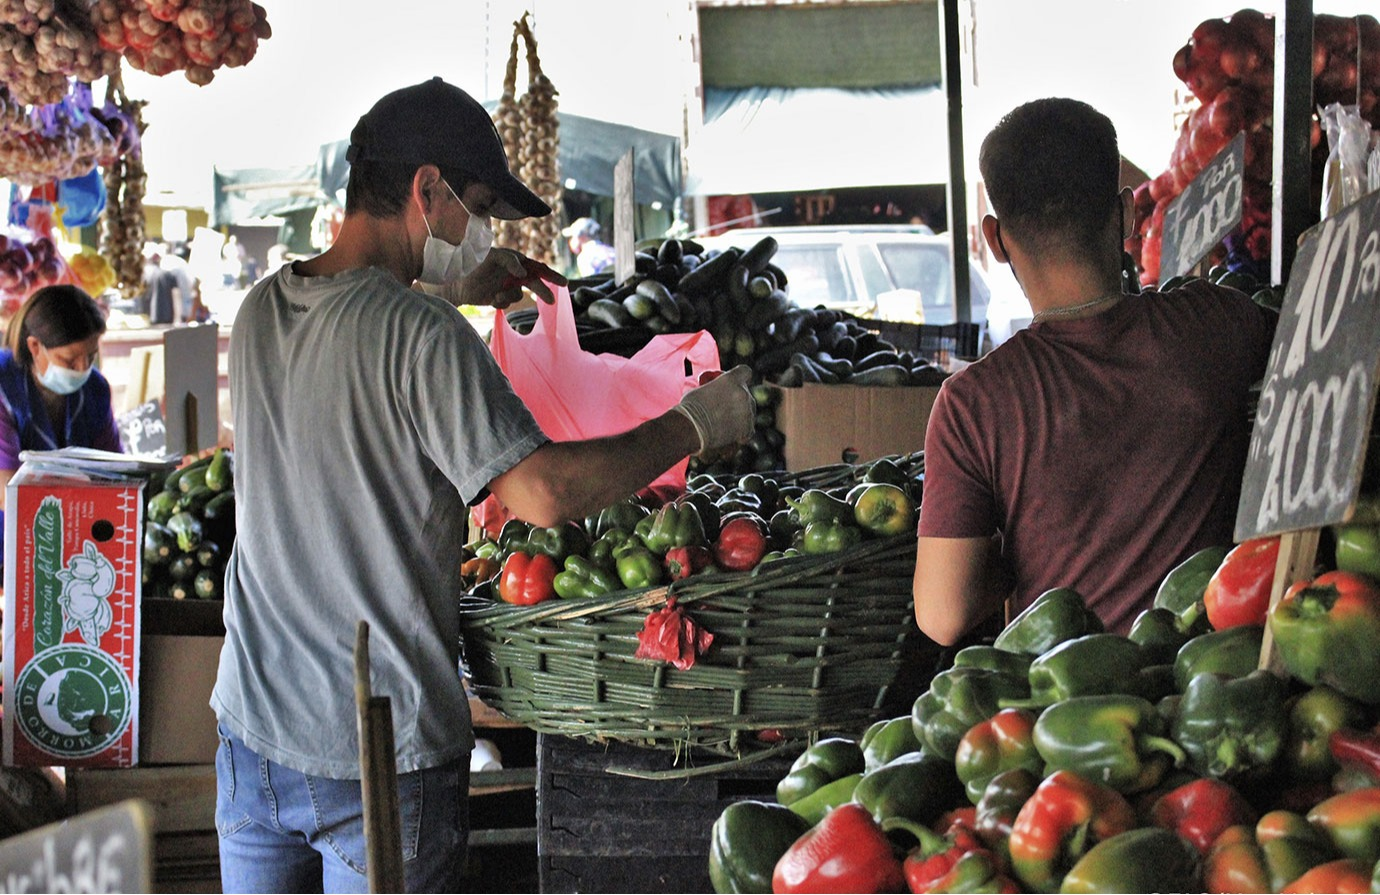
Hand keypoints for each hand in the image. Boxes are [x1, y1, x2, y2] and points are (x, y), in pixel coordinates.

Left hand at [441, 248, 567, 307]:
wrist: (454, 281)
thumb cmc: (473, 262)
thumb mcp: (492, 256)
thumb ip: (509, 260)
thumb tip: (524, 273)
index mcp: (514, 260)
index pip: (536, 267)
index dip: (550, 275)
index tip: (563, 283)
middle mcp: (512, 273)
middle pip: (534, 283)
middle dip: (542, 291)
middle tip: (551, 301)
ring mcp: (506, 285)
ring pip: (518, 295)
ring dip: (509, 297)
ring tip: (495, 295)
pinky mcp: (498, 297)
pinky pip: (507, 303)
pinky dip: (500, 302)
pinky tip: (490, 299)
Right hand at [671, 365, 755, 455]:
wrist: (689, 431)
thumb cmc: (689, 409)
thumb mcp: (699, 389)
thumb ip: (712, 387)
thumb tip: (711, 389)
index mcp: (732, 380)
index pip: (745, 371)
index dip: (740, 377)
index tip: (732, 384)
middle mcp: (744, 394)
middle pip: (746, 394)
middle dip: (737, 399)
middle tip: (722, 407)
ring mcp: (748, 413)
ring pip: (748, 412)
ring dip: (738, 415)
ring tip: (720, 424)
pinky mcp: (747, 430)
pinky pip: (748, 429)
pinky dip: (740, 431)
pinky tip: (728, 434)